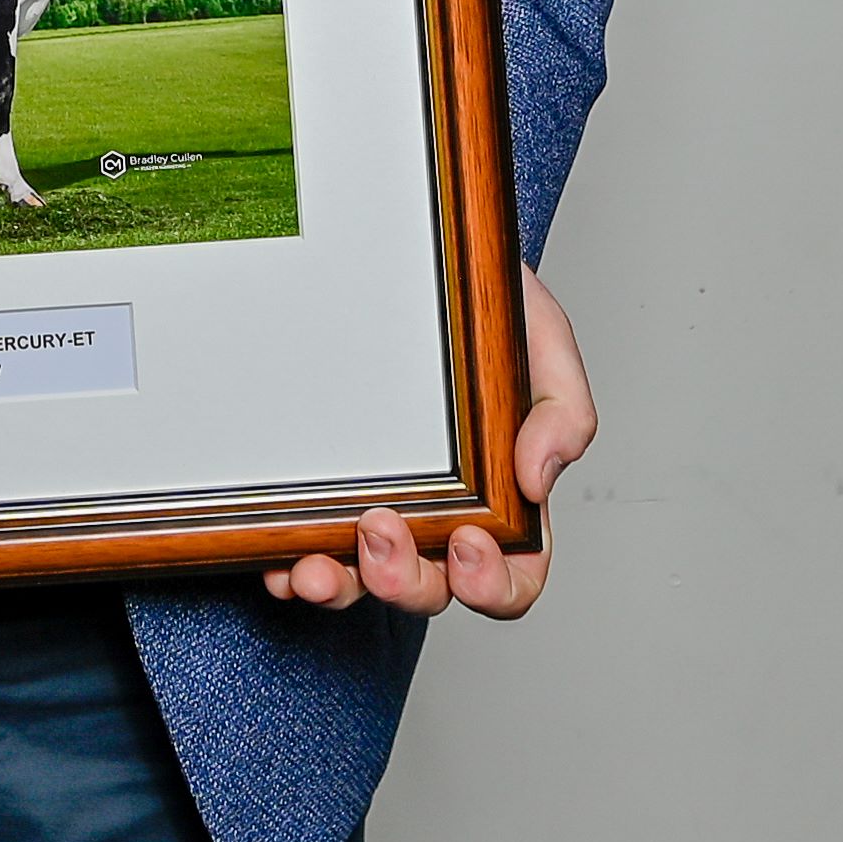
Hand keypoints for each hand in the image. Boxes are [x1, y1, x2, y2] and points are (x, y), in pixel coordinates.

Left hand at [264, 265, 590, 620]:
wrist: (413, 251)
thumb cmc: (484, 307)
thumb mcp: (542, 341)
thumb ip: (563, 409)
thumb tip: (539, 478)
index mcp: (504, 497)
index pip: (513, 574)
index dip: (493, 584)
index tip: (469, 542)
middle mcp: (439, 514)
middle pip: (431, 589)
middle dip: (405, 582)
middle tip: (381, 529)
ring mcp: (377, 507)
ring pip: (362, 582)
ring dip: (341, 586)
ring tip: (316, 566)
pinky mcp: (322, 490)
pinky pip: (305, 549)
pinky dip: (290, 566)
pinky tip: (279, 559)